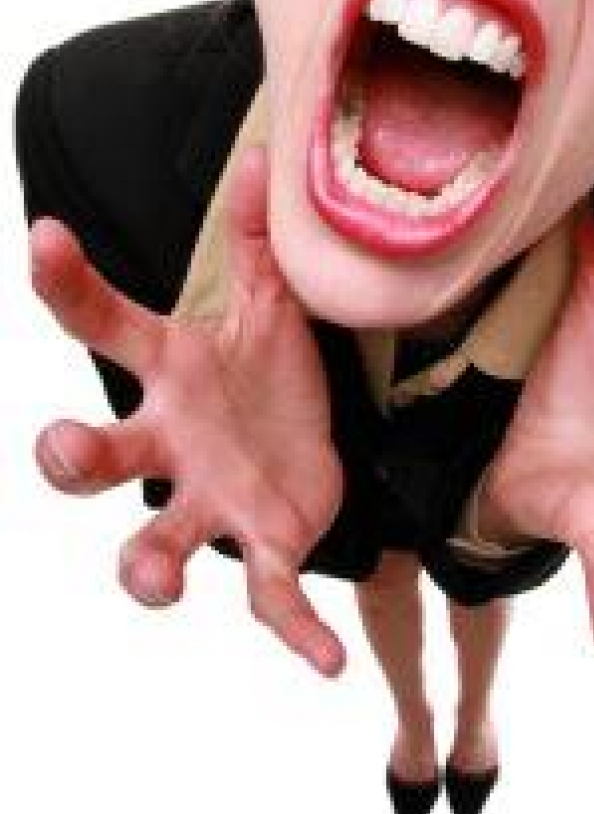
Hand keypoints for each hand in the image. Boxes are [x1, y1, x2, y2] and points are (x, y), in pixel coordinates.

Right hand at [30, 148, 345, 676]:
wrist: (307, 446)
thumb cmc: (268, 374)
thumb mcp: (272, 301)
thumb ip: (261, 238)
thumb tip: (264, 153)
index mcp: (171, 370)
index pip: (105, 326)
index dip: (70, 287)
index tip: (47, 237)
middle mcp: (171, 443)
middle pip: (100, 457)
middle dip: (72, 458)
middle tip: (65, 449)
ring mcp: (209, 501)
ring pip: (154, 545)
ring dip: (145, 567)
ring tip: (151, 580)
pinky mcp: (263, 545)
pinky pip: (267, 597)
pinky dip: (291, 629)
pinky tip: (326, 660)